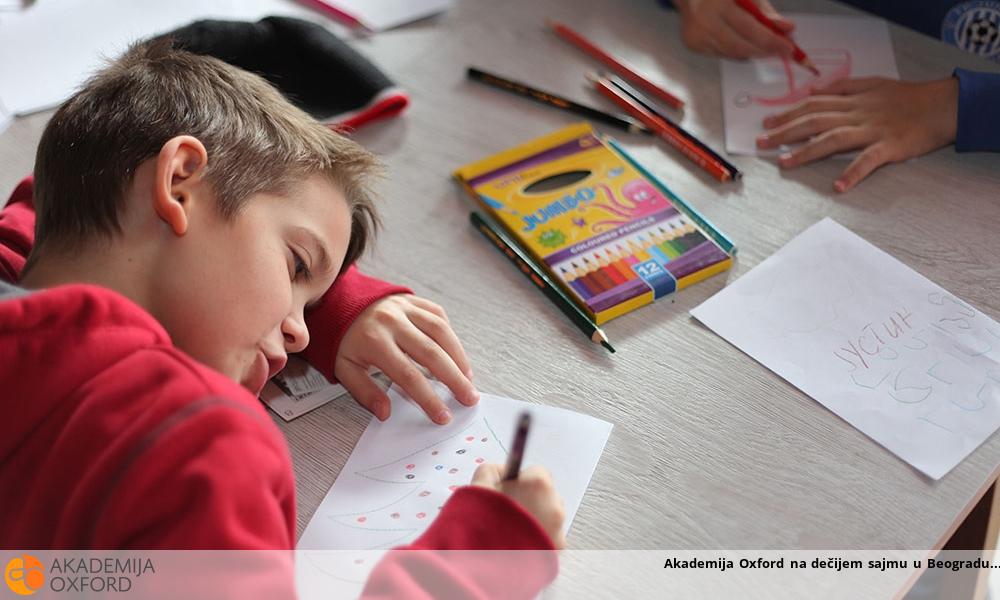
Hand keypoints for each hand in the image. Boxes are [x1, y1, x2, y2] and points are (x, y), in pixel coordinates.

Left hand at [334, 294, 477, 424]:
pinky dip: (450, 336)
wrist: (337, 301)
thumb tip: (385, 413)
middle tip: (469, 398)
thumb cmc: (343, 339)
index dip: (428, 398)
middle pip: (432, 354)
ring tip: (468, 379)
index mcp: (374, 342)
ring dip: (459, 358)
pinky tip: (456, 354)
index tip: (442, 415)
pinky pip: (438, 316)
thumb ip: (364, 392)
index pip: (408, 375)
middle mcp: (393, 322)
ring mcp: (405, 308)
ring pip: (441, 332)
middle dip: (454, 379)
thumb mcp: (344, 368)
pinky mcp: (413, 300)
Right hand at [472, 464, 566, 548]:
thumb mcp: (478, 485)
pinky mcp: (557, 550)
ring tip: (512, 531)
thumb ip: (493, 470)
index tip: (510, 491)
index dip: (520, 482)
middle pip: (546, 495)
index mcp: (538, 484)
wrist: (484, 564)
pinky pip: (550, 538)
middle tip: (508, 513)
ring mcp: (558, 529)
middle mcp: (554, 505)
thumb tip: (501, 471)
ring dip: (536, 521)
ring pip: (550, 517)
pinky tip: (519, 544)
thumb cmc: (482, 526)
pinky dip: (538, 540)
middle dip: (530, 501)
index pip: (537, 472)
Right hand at [675, 0, 794, 58]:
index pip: (747, 27)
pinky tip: (745, 44)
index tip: (788, 47)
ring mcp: (695, 35)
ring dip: (753, 52)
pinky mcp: (692, 44)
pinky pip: (722, 54)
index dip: (769, 40)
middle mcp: (703, 20)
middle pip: (739, 45)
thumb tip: (787, 29)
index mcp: (717, 3)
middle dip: (763, 50)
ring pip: (731, 53)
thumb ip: (765, 11)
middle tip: (781, 51)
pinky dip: (738, 51)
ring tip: (767, 48)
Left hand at [756, 77, 958, 191]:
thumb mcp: (874, 83)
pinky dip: (854, 173)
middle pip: (815, 120)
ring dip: (807, 151)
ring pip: (834, 138)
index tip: (766, 122)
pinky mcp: (891, 147)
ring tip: (785, 163)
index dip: (788, 113)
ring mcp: (873, 130)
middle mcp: (858, 113)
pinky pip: (870, 161)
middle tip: (761, 142)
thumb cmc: (909, 97)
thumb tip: (814, 90)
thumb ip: (844, 86)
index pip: (813, 104)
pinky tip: (838, 186)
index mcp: (853, 100)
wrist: (944, 106)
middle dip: (785, 131)